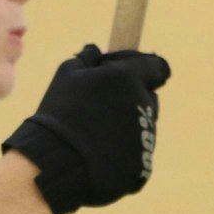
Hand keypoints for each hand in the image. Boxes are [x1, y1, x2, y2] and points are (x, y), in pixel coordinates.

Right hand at [1, 45, 170, 213]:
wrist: (55, 163)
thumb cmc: (60, 113)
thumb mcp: (68, 73)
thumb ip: (90, 57)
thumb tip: (101, 50)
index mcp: (129, 78)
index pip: (157, 68)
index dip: (143, 69)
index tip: (128, 75)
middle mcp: (144, 106)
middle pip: (149, 97)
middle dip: (131, 97)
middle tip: (102, 107)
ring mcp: (146, 137)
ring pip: (144, 125)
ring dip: (127, 124)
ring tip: (96, 134)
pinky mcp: (143, 164)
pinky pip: (138, 151)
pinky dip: (123, 150)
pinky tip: (100, 153)